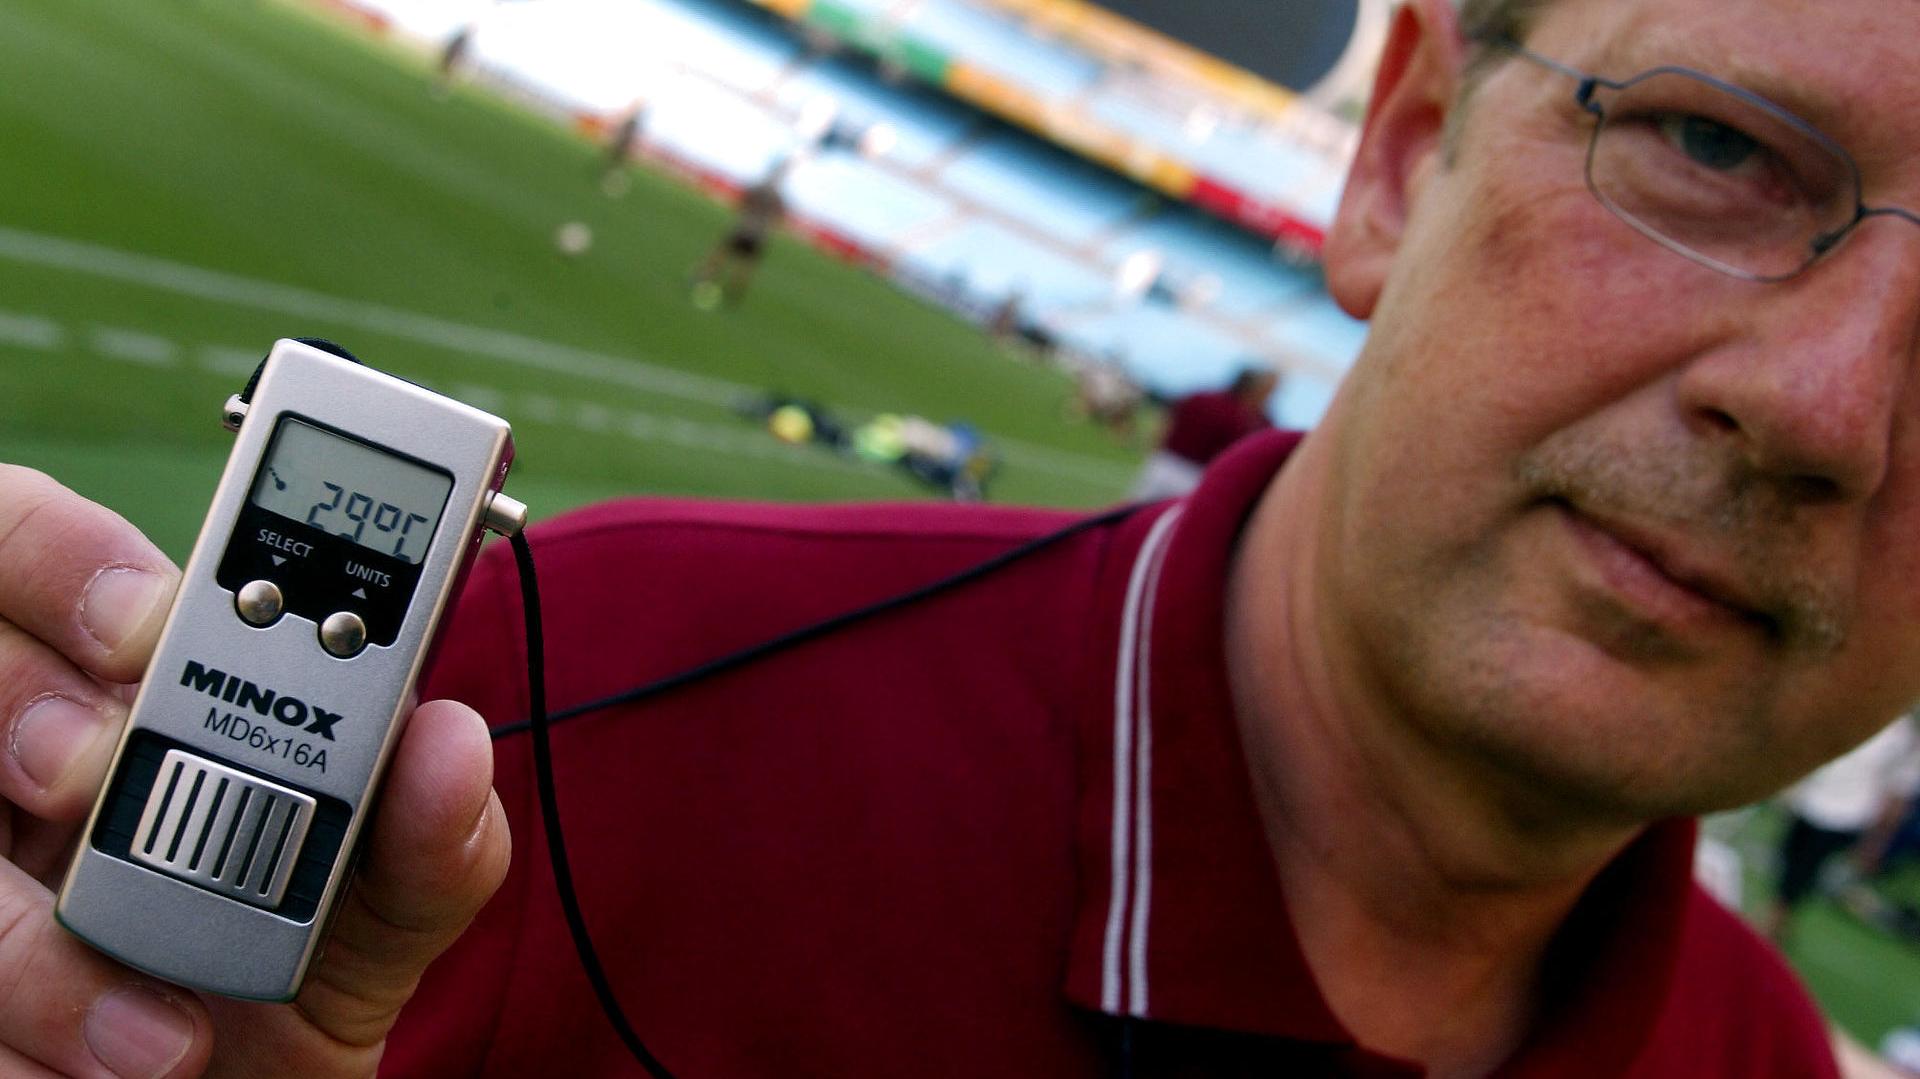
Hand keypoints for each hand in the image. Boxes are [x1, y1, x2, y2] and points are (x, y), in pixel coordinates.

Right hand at [0, 465, 510, 1077]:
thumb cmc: (319, 964)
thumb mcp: (401, 898)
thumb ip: (436, 826)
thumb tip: (449, 741)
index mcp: (142, 684)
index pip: (50, 547)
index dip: (71, 555)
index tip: (144, 624)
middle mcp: (34, 752)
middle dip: (22, 700)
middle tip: (92, 775)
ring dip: (32, 944)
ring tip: (161, 1030)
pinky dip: (27, 1042)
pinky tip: (119, 1068)